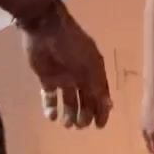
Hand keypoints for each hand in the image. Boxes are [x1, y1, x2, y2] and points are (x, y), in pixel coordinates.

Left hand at [24, 7, 112, 129]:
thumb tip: (109, 105)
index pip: (101, 94)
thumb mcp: (89, 64)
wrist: (44, 27)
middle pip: (85, 100)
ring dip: (69, 114)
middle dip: (85, 115)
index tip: (99, 126)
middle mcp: (80, 75)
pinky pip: (50, 97)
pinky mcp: (47, 77)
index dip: (101, 110)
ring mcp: (63, 77)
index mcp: (94, 70)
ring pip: (69, 101)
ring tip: (67, 124)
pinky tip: (52, 116)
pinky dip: (51, 107)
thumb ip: (97, 86)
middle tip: (81, 125)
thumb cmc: (71, 44)